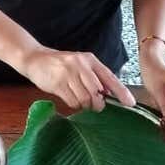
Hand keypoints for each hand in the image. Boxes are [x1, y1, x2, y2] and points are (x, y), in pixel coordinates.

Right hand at [19, 47, 135, 110]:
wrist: (35, 58)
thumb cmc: (61, 64)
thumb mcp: (80, 65)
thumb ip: (95, 77)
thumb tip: (109, 93)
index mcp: (90, 60)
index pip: (110, 77)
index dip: (121, 91)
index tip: (130, 103)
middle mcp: (80, 65)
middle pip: (97, 92)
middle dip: (97, 103)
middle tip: (94, 105)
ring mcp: (68, 74)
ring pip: (85, 98)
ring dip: (85, 105)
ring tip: (80, 100)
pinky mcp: (57, 83)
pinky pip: (72, 101)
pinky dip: (74, 104)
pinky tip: (70, 98)